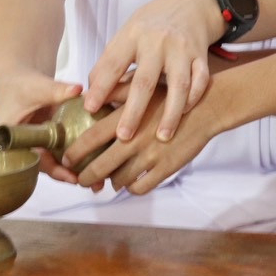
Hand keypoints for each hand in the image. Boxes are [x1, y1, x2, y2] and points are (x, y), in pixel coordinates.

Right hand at [0, 69, 86, 183]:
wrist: (17, 78)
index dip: (53, 170)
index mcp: (2, 143)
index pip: (30, 162)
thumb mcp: (37, 87)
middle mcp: (14, 152)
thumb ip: (56, 90)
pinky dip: (75, 157)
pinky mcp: (42, 143)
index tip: (73, 178)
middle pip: (43, 168)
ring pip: (52, 164)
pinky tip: (97, 162)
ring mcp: (30, 148)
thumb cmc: (20, 83)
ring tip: (99, 181)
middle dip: (68, 176)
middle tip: (94, 184)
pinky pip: (58, 153)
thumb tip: (78, 90)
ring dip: (74, 171)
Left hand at [70, 82, 217, 193]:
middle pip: (100, 166)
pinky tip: (132, 182)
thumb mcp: (145, 88)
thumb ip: (118, 92)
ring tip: (110, 179)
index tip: (67, 160)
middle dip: (87, 176)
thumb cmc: (174, 95)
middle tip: (82, 179)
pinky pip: (141, 187)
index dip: (75, 152)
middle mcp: (135, 139)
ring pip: (120, 180)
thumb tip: (93, 95)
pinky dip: (133, 188)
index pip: (91, 138)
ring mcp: (151, 156)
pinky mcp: (166, 169)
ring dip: (112, 182)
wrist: (208, 107)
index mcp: (126, 118)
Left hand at [82, 0, 223, 142]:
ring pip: (178, 85)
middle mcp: (158, 42)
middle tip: (123, 137)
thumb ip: (110, 63)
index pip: (113, 63)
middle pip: (145, 80)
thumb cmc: (151, 26)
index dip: (101, 87)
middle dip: (133, 111)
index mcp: (134, 35)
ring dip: (170, 113)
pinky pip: (200, 81)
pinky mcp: (201, 56)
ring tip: (162, 138)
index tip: (90, 109)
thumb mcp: (127, 35)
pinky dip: (193, 98)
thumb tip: (91, 96)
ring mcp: (182, 49)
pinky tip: (184, 114)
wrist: (191, 4)